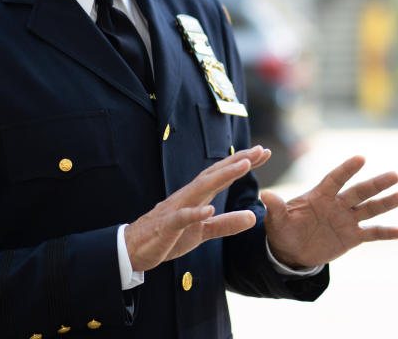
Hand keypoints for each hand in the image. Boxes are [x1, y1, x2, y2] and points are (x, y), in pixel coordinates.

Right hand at [125, 146, 270, 271]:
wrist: (133, 249)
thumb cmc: (168, 236)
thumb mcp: (202, 232)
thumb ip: (226, 224)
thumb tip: (252, 217)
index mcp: (197, 197)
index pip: (223, 175)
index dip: (243, 163)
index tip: (264, 152)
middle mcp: (188, 196)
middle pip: (215, 174)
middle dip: (237, 161)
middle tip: (260, 149)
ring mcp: (176, 209)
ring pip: (201, 189)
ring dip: (223, 176)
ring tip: (244, 166)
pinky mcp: (166, 226)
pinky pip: (181, 218)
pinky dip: (194, 213)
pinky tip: (209, 210)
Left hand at [261, 155, 397, 268]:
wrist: (291, 251)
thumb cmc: (284, 230)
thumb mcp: (277, 221)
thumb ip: (276, 208)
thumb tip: (265, 195)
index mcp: (320, 195)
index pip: (336, 179)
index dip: (347, 169)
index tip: (361, 158)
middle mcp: (338, 204)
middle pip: (360, 191)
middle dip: (376, 184)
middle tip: (394, 175)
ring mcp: (347, 219)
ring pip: (370, 209)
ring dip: (386, 203)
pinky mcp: (353, 237)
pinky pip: (375, 233)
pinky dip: (390, 232)